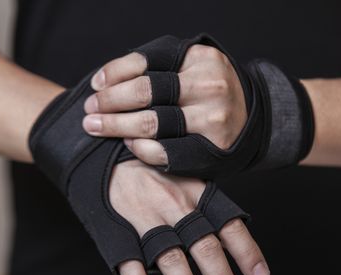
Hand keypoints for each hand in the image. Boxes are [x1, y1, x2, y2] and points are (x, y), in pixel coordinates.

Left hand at [83, 45, 246, 164]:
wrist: (251, 119)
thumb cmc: (208, 92)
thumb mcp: (191, 68)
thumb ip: (157, 67)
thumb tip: (107, 80)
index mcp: (199, 58)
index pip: (146, 61)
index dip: (114, 73)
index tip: (95, 86)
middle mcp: (208, 83)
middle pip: (144, 91)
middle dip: (108, 101)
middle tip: (89, 110)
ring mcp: (212, 116)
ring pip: (151, 122)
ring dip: (116, 126)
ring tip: (96, 127)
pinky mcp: (211, 147)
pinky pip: (165, 151)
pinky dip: (141, 148)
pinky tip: (129, 144)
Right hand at [111, 160, 269, 274]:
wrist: (109, 163)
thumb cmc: (157, 176)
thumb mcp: (189, 181)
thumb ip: (209, 210)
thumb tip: (235, 239)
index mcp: (197, 195)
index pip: (228, 225)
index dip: (246, 252)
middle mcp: (175, 207)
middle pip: (204, 246)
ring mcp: (147, 219)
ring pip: (171, 258)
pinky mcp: (120, 232)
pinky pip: (130, 262)